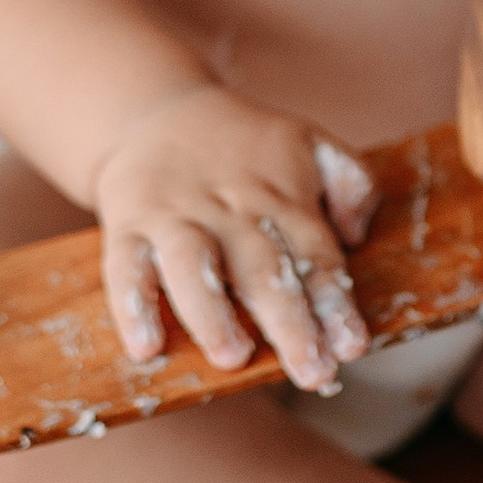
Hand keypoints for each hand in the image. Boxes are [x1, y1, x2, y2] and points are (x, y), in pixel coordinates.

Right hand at [92, 89, 380, 387]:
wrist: (154, 109)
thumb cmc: (243, 144)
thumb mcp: (310, 144)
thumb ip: (351, 182)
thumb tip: (357, 235)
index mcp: (281, 198)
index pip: (315, 255)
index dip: (335, 304)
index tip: (352, 348)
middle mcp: (231, 210)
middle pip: (262, 269)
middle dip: (290, 324)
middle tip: (312, 373)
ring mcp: (176, 217)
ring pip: (193, 266)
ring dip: (213, 314)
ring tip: (232, 357)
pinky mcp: (128, 225)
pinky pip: (125, 267)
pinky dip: (133, 306)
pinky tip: (146, 347)